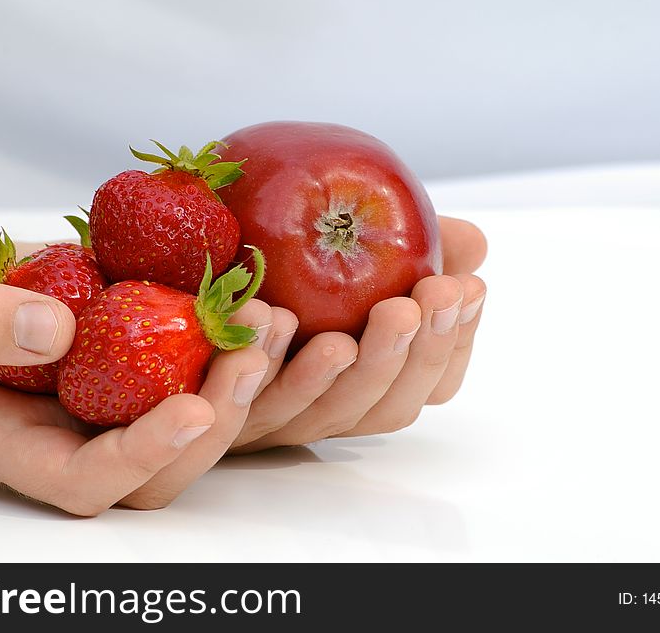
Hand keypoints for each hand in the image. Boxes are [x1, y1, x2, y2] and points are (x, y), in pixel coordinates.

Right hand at [0, 235, 269, 514]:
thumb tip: (55, 332)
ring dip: (237, 383)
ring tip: (267, 321)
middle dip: (214, 421)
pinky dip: (229, 345)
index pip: (84, 481)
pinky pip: (190, 374)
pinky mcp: (132, 370)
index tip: (191, 410)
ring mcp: (105, 407)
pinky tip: (253, 300)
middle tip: (249, 357)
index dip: (142, 456)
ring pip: (186, 425)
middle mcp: (68, 437)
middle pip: (156, 471)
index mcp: (10, 442)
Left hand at [229, 216, 487, 451]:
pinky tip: (273, 315)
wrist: (184, 274)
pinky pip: (245, 400)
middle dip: (417, 352)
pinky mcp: (221, 411)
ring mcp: (275, 414)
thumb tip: (475, 245)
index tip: (469, 287)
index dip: (454, 342)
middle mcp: (327, 405)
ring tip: (372, 321)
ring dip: (352, 368)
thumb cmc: (280, 263)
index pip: (429, 382)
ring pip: (323, 412)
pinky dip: (266, 359)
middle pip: (385, 405)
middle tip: (432, 295)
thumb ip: (416, 249)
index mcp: (365, 378)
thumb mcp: (353, 249)